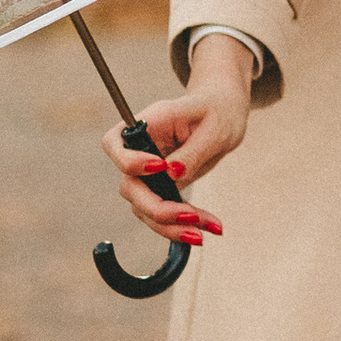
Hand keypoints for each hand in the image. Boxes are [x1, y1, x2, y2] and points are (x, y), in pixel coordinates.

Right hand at [106, 36, 255, 235]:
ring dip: (174, 225)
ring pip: (144, 209)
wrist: (224, 115)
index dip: (130, 161)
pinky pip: (162, 215)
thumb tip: (172, 174)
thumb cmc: (218, 112)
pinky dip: (183, 226)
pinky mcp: (160, 189)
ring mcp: (148, 173)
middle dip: (158, 208)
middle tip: (192, 217)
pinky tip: (211, 227)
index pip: (115, 143)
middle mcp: (142, 150)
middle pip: (129, 186)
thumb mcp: (214, 128)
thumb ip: (192, 151)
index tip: (160, 167)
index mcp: (150, 123)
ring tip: (210, 228)